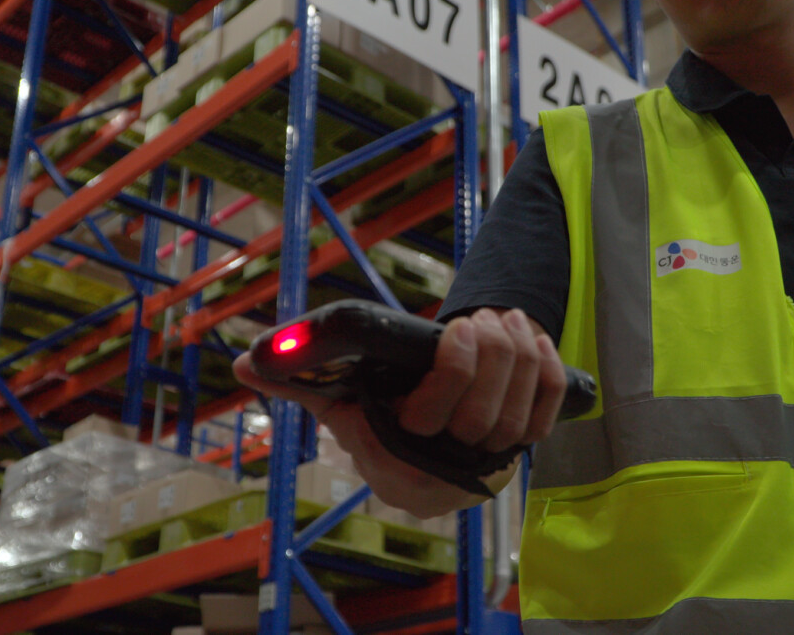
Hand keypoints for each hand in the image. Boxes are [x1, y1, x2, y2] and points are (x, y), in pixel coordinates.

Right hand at [232, 307, 567, 516]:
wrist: (420, 451)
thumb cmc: (374, 419)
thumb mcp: (335, 400)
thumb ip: (296, 381)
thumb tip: (245, 361)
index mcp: (397, 463)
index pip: (434, 422)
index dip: (454, 374)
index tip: (456, 329)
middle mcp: (446, 475)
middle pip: (486, 417)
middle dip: (493, 357)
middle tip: (482, 318)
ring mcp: (488, 466)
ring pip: (520, 415)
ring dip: (519, 357)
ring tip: (505, 318)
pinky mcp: (520, 450)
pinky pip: (547, 415)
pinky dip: (546, 373)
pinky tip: (533, 339)